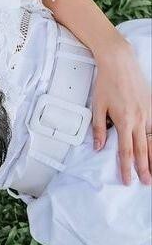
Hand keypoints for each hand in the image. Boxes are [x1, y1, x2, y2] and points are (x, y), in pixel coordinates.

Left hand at [92, 37, 151, 184]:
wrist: (119, 62)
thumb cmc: (106, 82)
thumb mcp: (97, 106)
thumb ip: (98, 129)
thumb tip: (98, 147)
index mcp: (123, 121)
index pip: (125, 151)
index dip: (126, 168)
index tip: (128, 180)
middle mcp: (138, 119)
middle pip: (142, 149)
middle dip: (144, 168)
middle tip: (146, 182)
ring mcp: (147, 112)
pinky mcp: (151, 105)